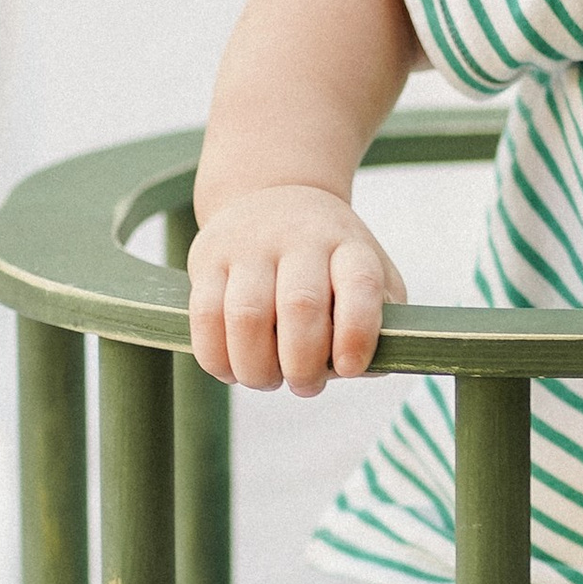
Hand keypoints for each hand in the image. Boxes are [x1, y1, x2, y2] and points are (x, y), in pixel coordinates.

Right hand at [187, 186, 407, 394]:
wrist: (273, 198)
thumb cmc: (329, 261)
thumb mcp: (369, 274)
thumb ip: (378, 323)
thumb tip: (364, 368)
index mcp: (349, 246)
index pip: (360, 284)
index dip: (356, 332)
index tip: (348, 369)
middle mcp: (301, 238)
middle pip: (300, 305)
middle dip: (302, 364)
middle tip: (305, 385)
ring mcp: (250, 245)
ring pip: (247, 316)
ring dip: (257, 368)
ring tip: (267, 381)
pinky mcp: (208, 258)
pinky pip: (204, 316)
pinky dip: (216, 357)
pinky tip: (233, 370)